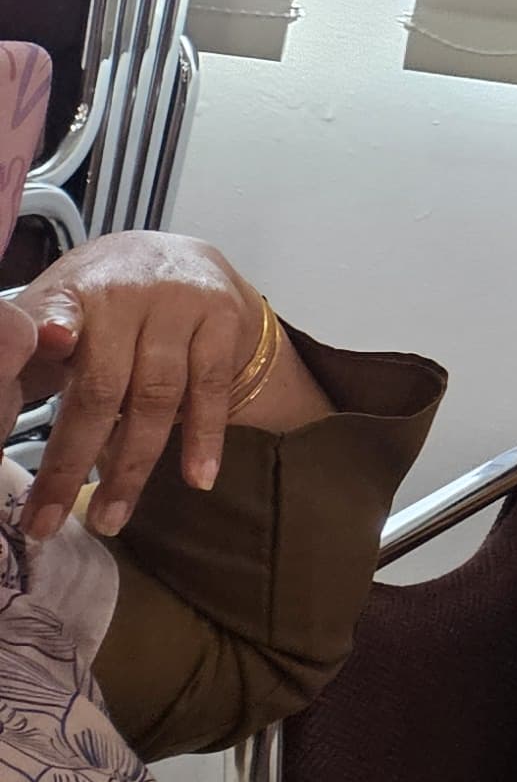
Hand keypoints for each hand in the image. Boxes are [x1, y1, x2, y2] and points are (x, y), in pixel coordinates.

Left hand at [12, 233, 268, 539]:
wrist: (179, 259)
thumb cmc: (100, 305)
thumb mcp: (57, 314)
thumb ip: (27, 358)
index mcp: (74, 290)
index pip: (56, 313)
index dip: (53, 329)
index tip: (52, 344)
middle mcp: (128, 293)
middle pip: (102, 386)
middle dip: (71, 460)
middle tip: (47, 522)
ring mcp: (182, 305)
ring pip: (157, 397)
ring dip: (133, 466)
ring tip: (112, 519)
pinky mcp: (224, 320)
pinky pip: (212, 390)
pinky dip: (204, 438)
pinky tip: (198, 479)